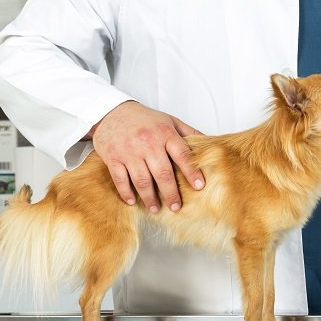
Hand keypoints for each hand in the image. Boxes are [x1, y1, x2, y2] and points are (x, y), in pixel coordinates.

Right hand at [88, 101, 204, 212]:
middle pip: (162, 173)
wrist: (111, 112)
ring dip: (149, 197)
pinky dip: (127, 192)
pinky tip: (133, 201)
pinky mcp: (113, 158)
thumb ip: (188, 132)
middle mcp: (147, 143)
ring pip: (142, 180)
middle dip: (171, 193)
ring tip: (156, 208)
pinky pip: (120, 179)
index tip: (199, 186)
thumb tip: (209, 142)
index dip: (192, 172)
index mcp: (165, 133)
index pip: (182, 155)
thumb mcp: (169, 120)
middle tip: (176, 207)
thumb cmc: (144, 119)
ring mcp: (129, 151)